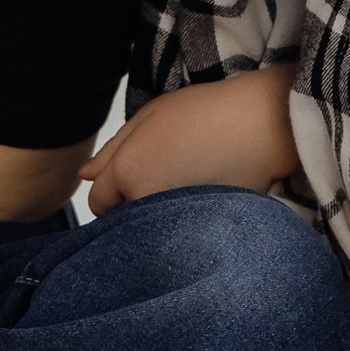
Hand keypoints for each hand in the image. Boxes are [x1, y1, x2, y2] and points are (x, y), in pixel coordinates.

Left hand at [82, 64, 296, 213]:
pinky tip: (201, 199)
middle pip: (121, 223)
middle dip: (131, 207)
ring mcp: (175, 221)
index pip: (97, 204)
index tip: (135, 175)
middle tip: (162, 179)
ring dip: (155, 218)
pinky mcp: (202, 232)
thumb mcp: (151, 115)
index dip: (111, 189)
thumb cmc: (207, 112)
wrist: (265, 125)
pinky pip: (177, 237)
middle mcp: (147, 203)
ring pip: (148, 232)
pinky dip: (182, 226)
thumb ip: (112, 148)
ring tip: (183, 188)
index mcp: (129, 172)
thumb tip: (84, 175)